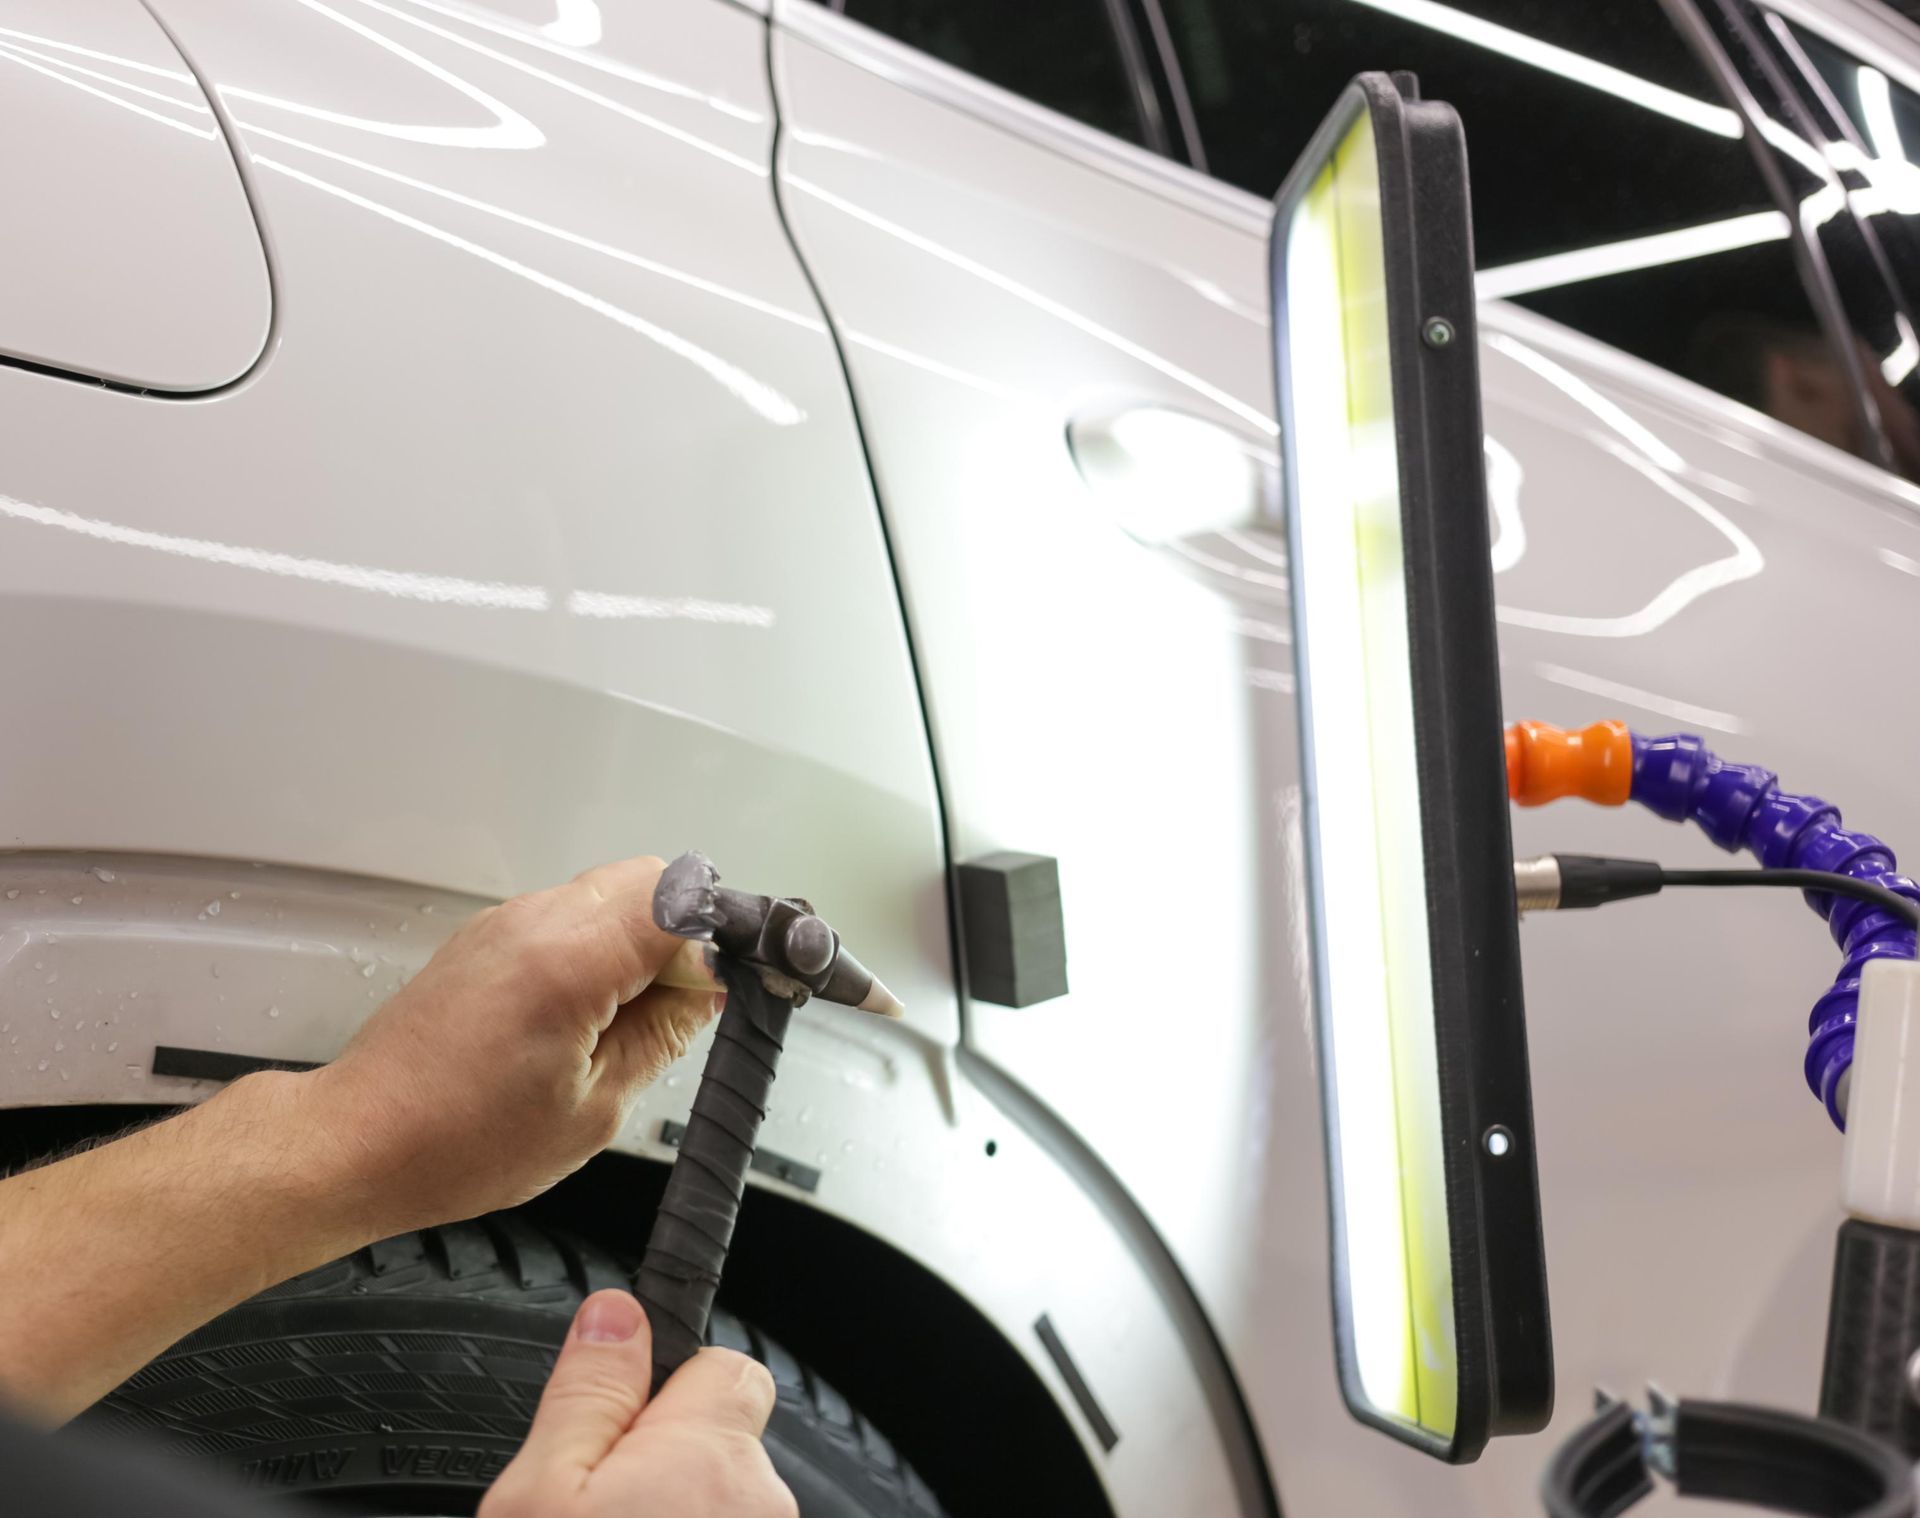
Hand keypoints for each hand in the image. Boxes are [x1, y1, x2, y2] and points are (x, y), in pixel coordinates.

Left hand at [296, 856, 721, 1239]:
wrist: (360, 1141)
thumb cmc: (457, 1142)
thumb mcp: (595, 1109)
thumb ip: (662, 1036)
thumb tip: (706, 994)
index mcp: (571, 960)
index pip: (680, 902)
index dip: (713, 946)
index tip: (716, 993)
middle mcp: (535, 921)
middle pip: (648, 881)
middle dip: (680, 937)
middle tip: (674, 1010)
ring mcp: (505, 923)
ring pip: (608, 894)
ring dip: (636, 943)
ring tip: (622, 1023)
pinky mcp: (485, 937)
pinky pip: (566, 916)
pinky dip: (594, 950)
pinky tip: (582, 1018)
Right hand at [480, 1290, 794, 1517]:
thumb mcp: (539, 1497)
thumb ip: (585, 1396)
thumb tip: (616, 1313)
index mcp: (709, 1453)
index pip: (726, 1365)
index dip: (668, 1384)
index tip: (625, 1407)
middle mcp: (760, 1499)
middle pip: (718, 1439)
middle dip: (666, 1459)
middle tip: (594, 1504)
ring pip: (719, 1500)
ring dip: (675, 1509)